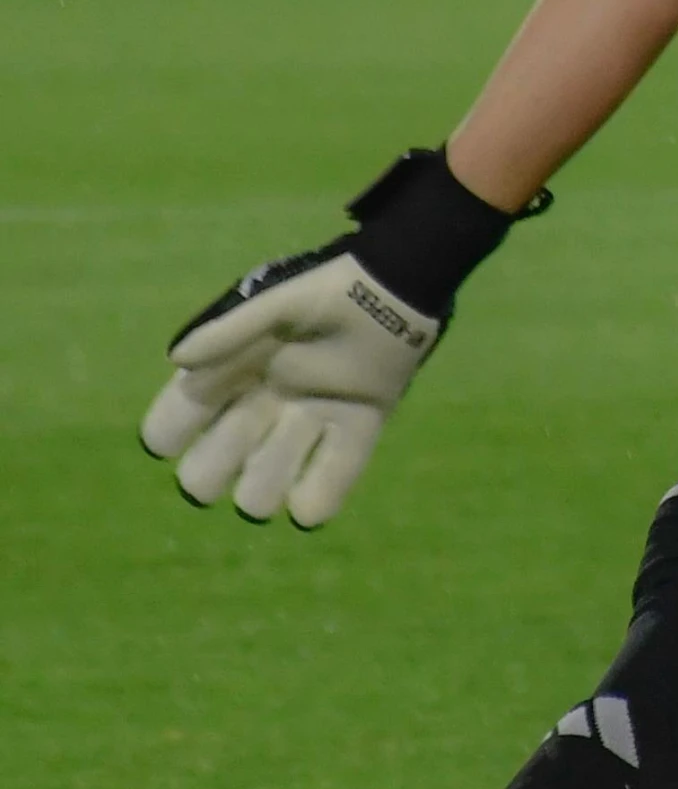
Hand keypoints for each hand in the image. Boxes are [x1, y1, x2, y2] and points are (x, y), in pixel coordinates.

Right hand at [140, 148, 543, 527]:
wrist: (396, 288)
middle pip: (204, 478)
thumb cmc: (328, 292)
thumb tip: (177, 360)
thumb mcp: (275, 304)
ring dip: (264, 485)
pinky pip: (321, 498)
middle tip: (245, 431)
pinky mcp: (352, 438)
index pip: (170, 428)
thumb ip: (230, 329)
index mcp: (230, 377)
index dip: (169, 433)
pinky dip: (315, 500)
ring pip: (257, 497)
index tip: (188, 419)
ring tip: (292, 439)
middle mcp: (259, 412)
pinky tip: (317, 479)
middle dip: (212, 471)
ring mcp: (304, 430)